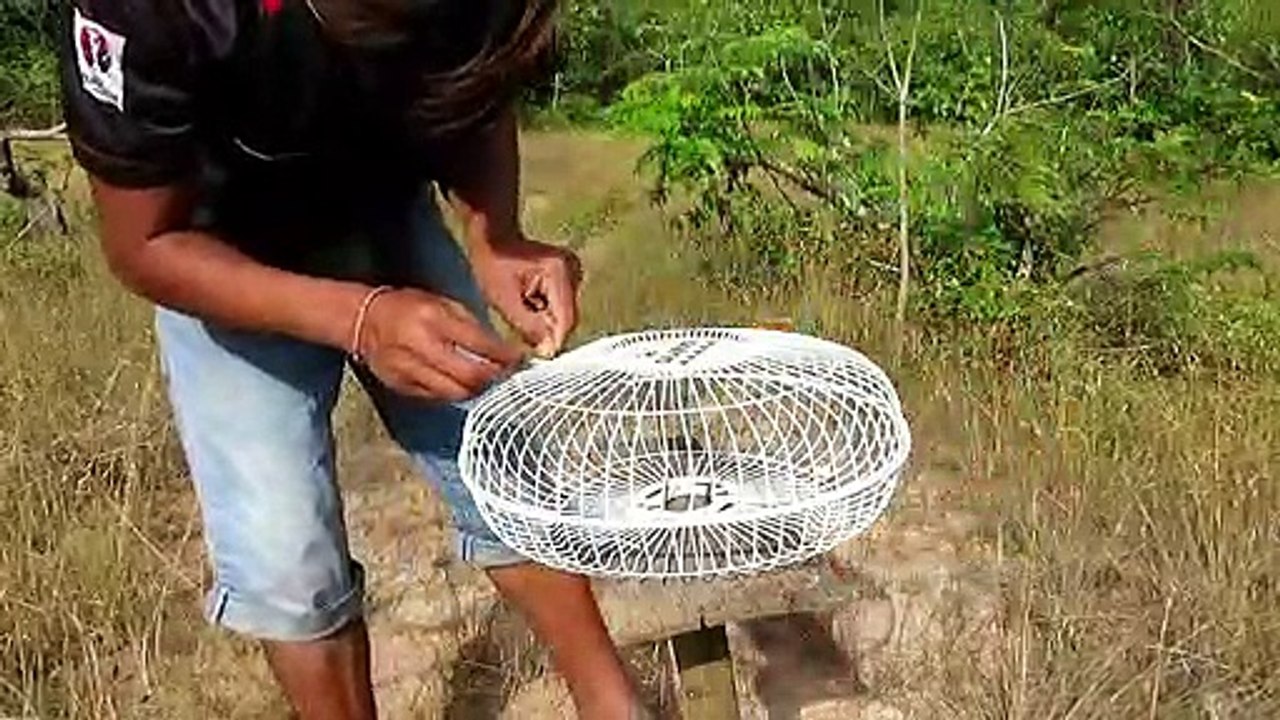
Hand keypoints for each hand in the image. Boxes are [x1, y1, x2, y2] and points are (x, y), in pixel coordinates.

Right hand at [356, 287, 522, 401]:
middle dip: (494, 378)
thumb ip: (470, 325)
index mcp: (433, 319)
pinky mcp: (403, 387)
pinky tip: (462, 385)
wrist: (363, 320)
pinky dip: (455, 393)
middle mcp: (421, 347)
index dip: (504, 355)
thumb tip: (499, 349)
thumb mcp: (441, 303)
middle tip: (506, 374)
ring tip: (486, 381)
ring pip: (456, 393)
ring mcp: (410, 371)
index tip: (519, 358)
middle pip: (470, 375)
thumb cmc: (408, 306)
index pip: (479, 344)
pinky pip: (438, 398)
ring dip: (477, 390)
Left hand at [471, 235, 581, 357]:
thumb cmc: (493, 263)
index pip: (566, 320)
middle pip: (567, 318)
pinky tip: (527, 305)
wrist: (493, 237)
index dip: (554, 342)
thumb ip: (529, 327)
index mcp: (559, 272)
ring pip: (564, 315)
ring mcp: (574, 273)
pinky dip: (544, 313)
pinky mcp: (569, 277)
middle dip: (547, 332)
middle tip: (522, 334)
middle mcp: (573, 270)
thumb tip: (549, 352)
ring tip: (521, 313)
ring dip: (545, 323)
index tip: (538, 356)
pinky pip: (560, 307)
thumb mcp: (504, 300)